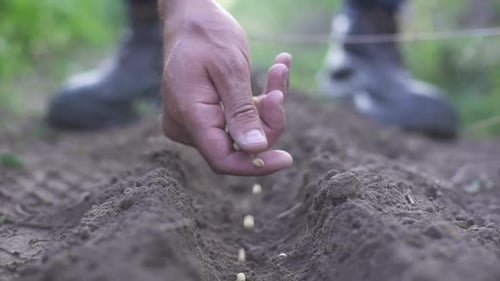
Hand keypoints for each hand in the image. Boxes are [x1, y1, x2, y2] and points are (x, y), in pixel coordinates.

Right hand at [161, 0, 292, 175]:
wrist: (191, 17)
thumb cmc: (207, 35)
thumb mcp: (230, 69)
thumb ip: (242, 112)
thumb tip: (256, 150)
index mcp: (189, 115)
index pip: (223, 159)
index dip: (256, 164)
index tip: (287, 159)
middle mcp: (187, 125)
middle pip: (238, 144)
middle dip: (267, 118)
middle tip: (279, 82)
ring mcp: (195, 121)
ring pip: (243, 131)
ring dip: (267, 104)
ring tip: (279, 67)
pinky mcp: (206, 115)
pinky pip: (239, 119)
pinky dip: (260, 100)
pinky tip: (276, 70)